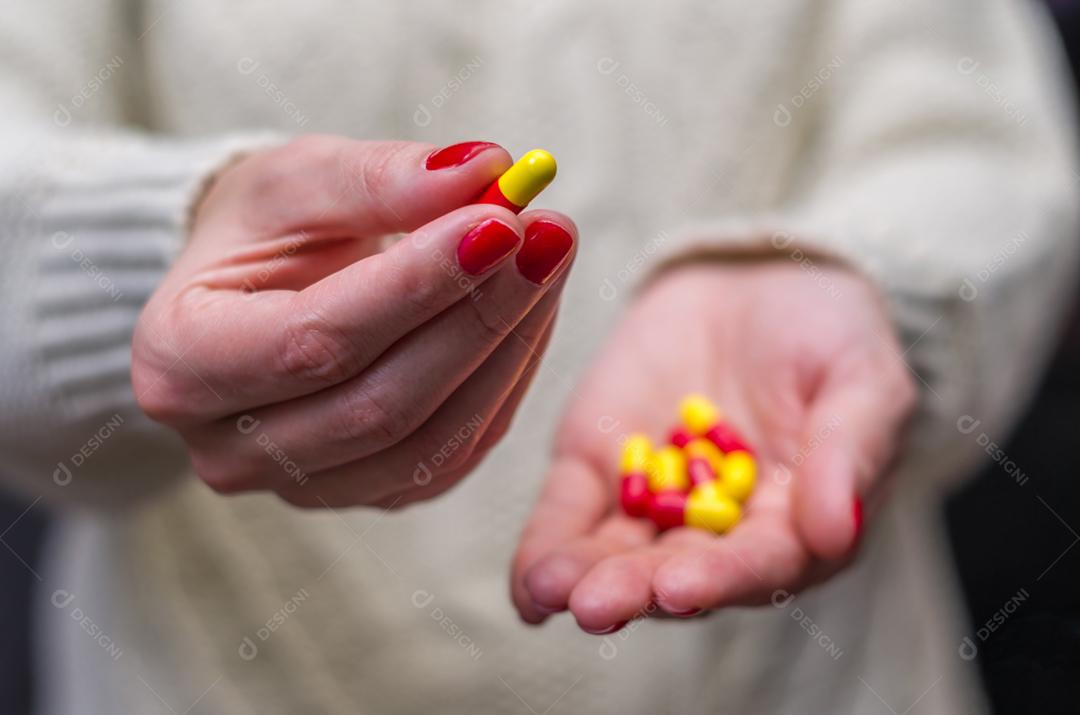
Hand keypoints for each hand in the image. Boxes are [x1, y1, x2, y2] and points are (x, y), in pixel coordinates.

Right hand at [132, 137, 576, 507]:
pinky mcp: (369, 493)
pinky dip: (507, 380)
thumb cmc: (261, 230)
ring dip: (509, 347)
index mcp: (179, 363)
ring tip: (552, 259)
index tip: (501, 222)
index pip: (315, 341)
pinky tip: (533, 311)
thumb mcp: (298, 181)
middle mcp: (230, 448)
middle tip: (549, 233)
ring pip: (431, 442)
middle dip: (480, 314)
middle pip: (381, 404)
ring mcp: (303, 485)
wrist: (250, 292)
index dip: (418, 286)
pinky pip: (456, 453)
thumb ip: (382, 177)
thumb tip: (486, 170)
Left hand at [511, 260, 915, 631]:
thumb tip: (837, 532)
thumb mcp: (861, 378)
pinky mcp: (596, 465)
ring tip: (550, 590)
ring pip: (614, 551)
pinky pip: (568, 511)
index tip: (679, 586)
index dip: (719, 577)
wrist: (757, 280)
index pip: (757, 563)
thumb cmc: (829, 333)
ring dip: (581, 576)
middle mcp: (716, 529)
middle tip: (595, 604)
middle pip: (674, 569)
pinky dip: (545, 544)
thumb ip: (848, 452)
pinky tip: (527, 585)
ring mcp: (651, 499)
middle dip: (634, 589)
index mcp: (791, 523)